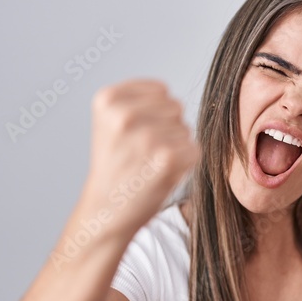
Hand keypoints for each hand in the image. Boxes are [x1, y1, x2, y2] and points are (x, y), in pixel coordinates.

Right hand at [82, 79, 198, 235]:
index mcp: (108, 99)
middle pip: (176, 107)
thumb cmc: (116, 165)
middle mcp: (125, 114)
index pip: (160, 90)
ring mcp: (148, 136)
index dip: (155, 113)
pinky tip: (161, 174)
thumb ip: (139, 100)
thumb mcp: (110, 121)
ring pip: (186, 129)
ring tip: (149, 164)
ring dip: (175, 147)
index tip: (133, 134)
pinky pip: (194, 149)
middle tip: (143, 152)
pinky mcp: (168, 158)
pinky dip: (185, 163)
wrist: (107, 210)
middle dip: (166, 128)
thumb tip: (177, 100)